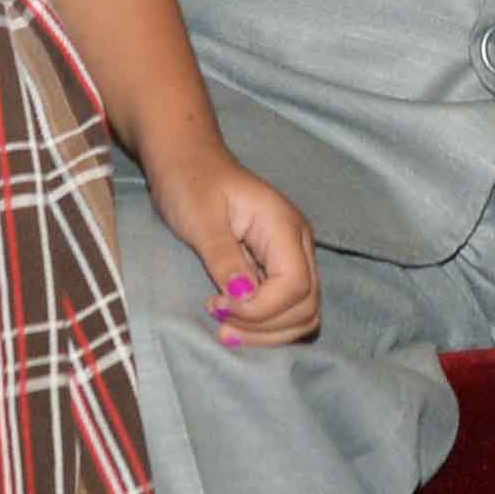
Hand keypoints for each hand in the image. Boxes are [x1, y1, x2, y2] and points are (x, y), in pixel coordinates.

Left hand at [152, 152, 321, 348]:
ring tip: (223, 326)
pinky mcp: (279, 269)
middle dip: (264, 325)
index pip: (296, 286)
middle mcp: (298, 244)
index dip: (260, 309)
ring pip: (303, 314)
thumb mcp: (199, 218)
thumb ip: (224, 257)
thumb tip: (244, 296)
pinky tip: (234, 323)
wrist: (188, 161)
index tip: (216, 305)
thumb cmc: (190, 182)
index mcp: (283, 226)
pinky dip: (266, 326)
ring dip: (267, 332)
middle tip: (218, 320)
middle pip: (306, 306)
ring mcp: (292, 258)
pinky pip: (287, 310)